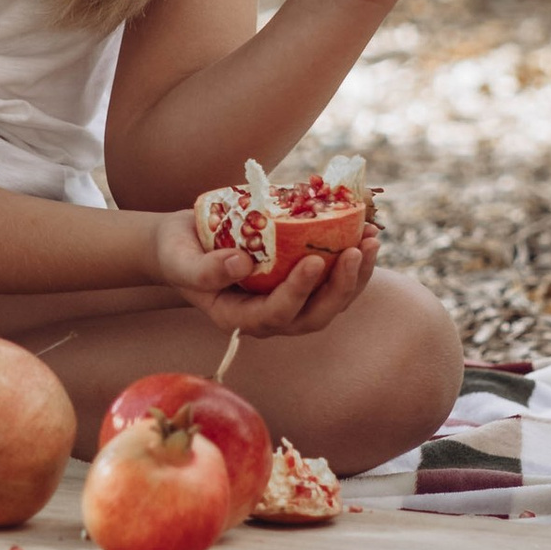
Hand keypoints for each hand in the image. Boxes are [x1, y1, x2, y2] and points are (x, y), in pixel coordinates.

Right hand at [149, 205, 380, 340]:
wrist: (184, 244)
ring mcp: (289, 302)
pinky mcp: (300, 282)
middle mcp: (269, 317)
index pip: (275, 314)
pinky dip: (353, 260)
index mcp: (239, 317)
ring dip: (357, 275)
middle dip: (340, 287)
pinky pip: (334, 280)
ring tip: (372, 239)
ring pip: (332, 301)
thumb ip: (203, 270)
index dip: (298, 292)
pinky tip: (366, 232)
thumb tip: (241, 263)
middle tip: (357, 249)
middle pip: (314, 316)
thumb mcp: (179, 260)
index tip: (314, 260)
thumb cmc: (178, 252)